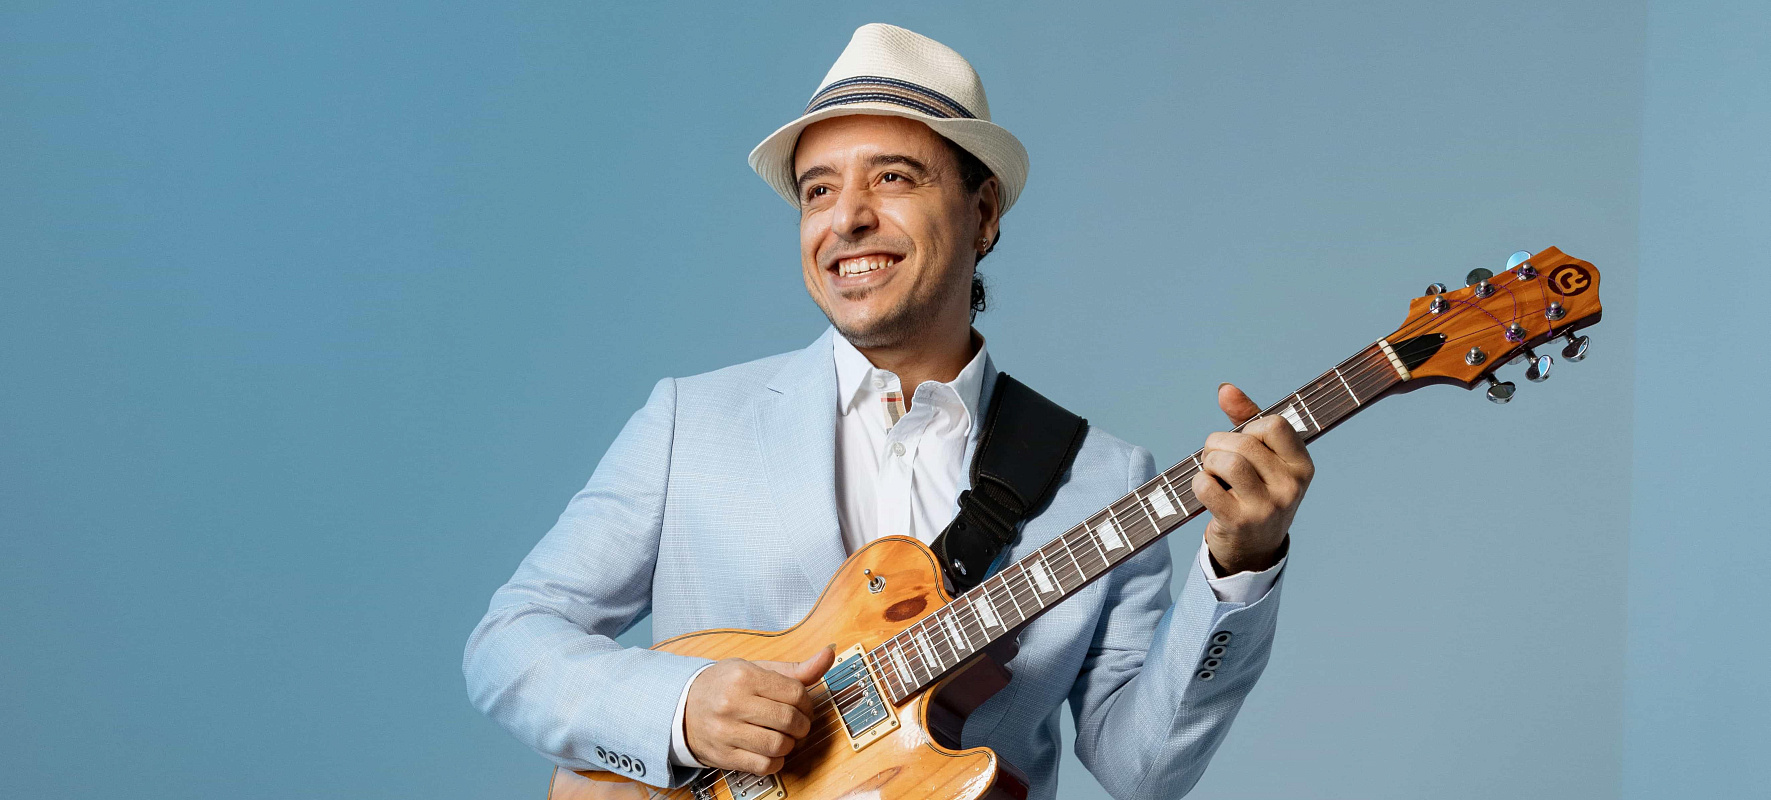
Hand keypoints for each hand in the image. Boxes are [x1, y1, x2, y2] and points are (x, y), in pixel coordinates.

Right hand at [683, 646, 834, 773]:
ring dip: (790, 744)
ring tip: (785, 736)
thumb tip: (828, 656)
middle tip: (798, 723)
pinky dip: (776, 761)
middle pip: (789, 720)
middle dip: (803, 725)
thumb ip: (795, 669)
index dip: (807, 702)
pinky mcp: (724, 755)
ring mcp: (727, 731)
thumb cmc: (723, 686)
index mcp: (743, 677)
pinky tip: (772, 750)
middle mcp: (733, 703)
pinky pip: (764, 765)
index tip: (804, 706)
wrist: (682, 708)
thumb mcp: (755, 669)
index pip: (795, 693)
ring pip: (779, 745)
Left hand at [1191, 383, 1313, 574]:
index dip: (1249, 428)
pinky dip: (1198, 483)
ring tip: (1211, 473)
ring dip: (1208, 462)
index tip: (1244, 442)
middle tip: (1215, 459)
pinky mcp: (1240, 522)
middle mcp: (1291, 487)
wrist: (1253, 549)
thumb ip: (1246, 419)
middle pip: (1243, 442)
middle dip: (1218, 444)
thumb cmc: (1256, 492)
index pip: (1274, 424)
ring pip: (1226, 462)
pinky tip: (1205, 491)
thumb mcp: (1263, 457)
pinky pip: (1206, 486)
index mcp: (1302, 465)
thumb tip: (1225, 389)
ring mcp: (1267, 507)